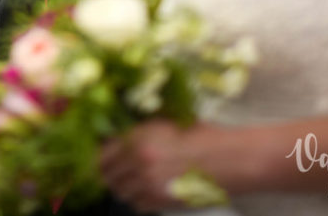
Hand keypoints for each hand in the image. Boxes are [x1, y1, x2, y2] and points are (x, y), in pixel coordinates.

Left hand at [99, 121, 222, 211]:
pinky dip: (138, 199)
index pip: (100, 154)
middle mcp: (138, 162)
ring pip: (120, 192)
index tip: (101, 157)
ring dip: (123, 186)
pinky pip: (137, 204)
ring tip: (134, 179)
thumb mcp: (164, 123)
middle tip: (115, 169)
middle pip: (106, 175)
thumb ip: (137, 131)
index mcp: (137, 138)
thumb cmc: (201, 136)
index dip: (98, 157)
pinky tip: (149, 189)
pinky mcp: (160, 201)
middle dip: (108, 173)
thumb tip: (115, 136)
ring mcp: (148, 184)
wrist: (229, 158)